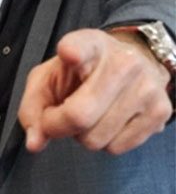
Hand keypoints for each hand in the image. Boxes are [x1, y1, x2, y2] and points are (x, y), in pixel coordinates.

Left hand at [19, 28, 172, 153]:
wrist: (131, 66)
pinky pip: (117, 147)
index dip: (73, 52)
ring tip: (90, 115)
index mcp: (89, 45)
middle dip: (59, 127)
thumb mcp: (47, 80)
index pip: (81, 46)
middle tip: (60, 117)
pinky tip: (109, 121)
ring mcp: (147, 87)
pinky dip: (106, 142)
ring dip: (84, 135)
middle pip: (79, 116)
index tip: (69, 53)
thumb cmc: (80, 74)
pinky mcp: (161, 111)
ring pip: (96, 139)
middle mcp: (124, 62)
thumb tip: (34, 143)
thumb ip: (32, 109)